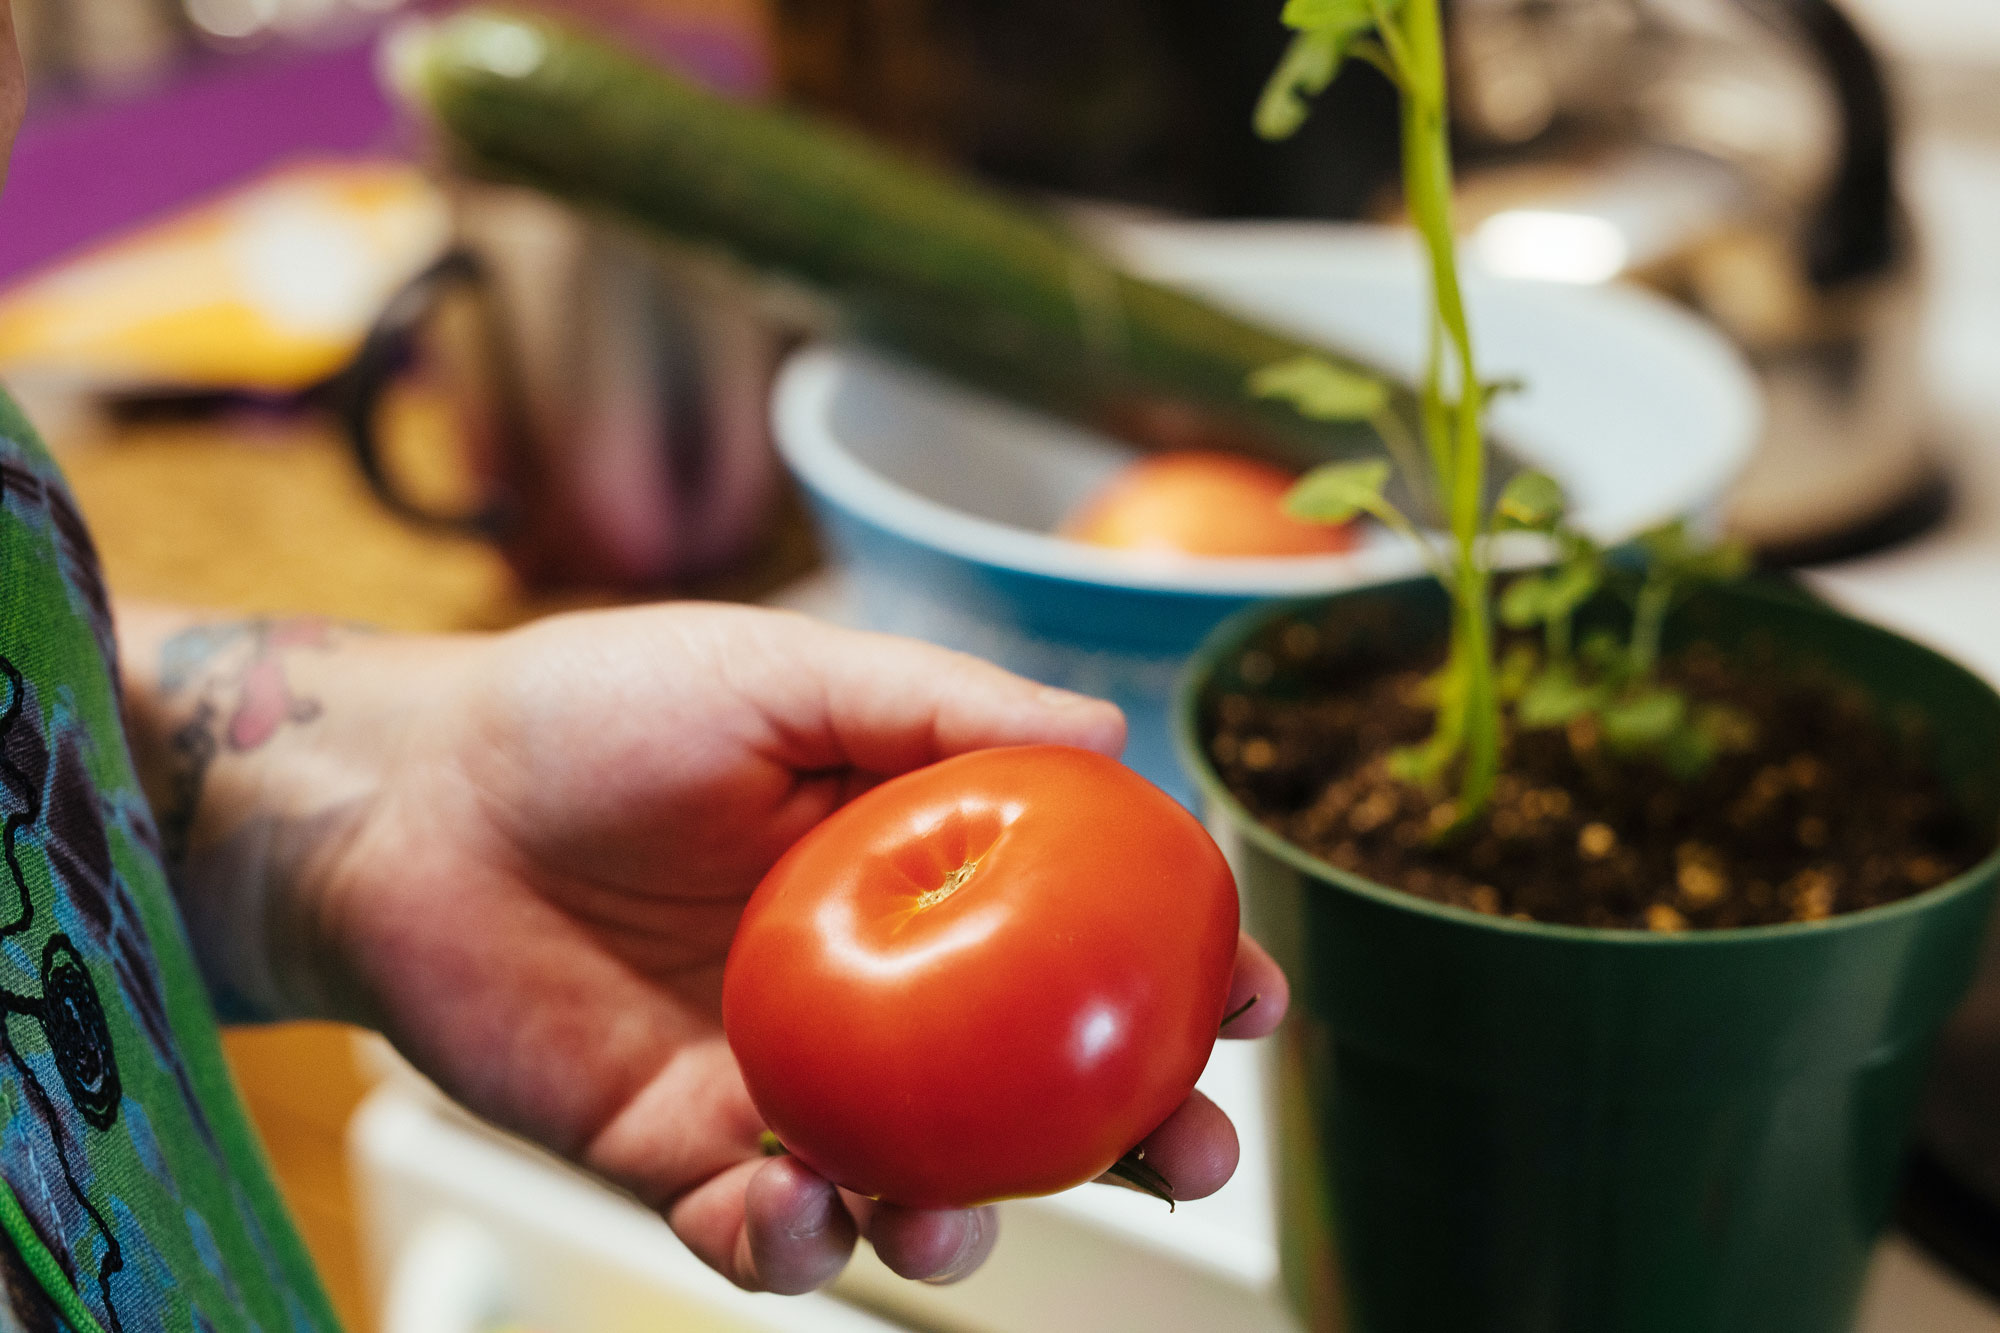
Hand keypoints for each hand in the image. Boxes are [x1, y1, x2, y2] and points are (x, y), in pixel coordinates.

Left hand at [123, 602, 1288, 1292]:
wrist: (406, 797)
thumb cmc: (593, 711)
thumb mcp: (782, 677)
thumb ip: (941, 706)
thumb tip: (1114, 736)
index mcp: (914, 882)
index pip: (1080, 943)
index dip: (1179, 977)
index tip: (1255, 996)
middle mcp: (872, 998)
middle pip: (1034, 1094)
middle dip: (1130, 1140)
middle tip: (1189, 1154)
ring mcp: (777, 1085)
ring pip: (913, 1189)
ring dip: (960, 1226)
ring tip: (948, 1215)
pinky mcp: (672, 1154)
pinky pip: (758, 1233)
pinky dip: (794, 1244)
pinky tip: (800, 1208)